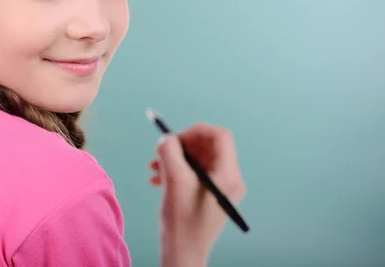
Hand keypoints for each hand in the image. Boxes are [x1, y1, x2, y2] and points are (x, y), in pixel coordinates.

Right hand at [149, 123, 245, 266]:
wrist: (183, 253)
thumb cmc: (182, 221)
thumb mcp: (174, 179)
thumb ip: (169, 151)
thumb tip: (167, 137)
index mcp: (228, 174)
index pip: (219, 136)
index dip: (195, 131)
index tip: (174, 138)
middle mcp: (231, 180)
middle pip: (208, 147)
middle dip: (181, 146)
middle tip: (161, 151)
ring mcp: (222, 189)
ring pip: (198, 160)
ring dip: (175, 159)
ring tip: (154, 167)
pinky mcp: (212, 196)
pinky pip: (195, 174)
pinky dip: (177, 171)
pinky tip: (158, 180)